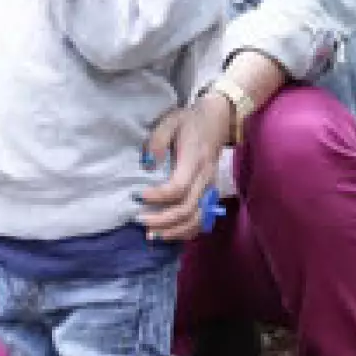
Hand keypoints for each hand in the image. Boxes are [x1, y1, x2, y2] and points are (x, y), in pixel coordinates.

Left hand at [141, 92, 234, 241]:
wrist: (217, 120)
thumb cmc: (189, 121)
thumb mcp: (169, 122)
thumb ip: (156, 142)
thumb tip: (148, 165)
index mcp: (194, 159)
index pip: (178, 187)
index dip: (158, 196)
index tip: (138, 195)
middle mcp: (205, 177)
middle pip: (187, 208)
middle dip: (163, 220)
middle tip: (140, 221)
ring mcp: (211, 187)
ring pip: (197, 219)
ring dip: (175, 231)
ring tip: (153, 235)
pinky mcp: (212, 193)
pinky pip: (203, 219)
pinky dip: (187, 231)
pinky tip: (170, 234)